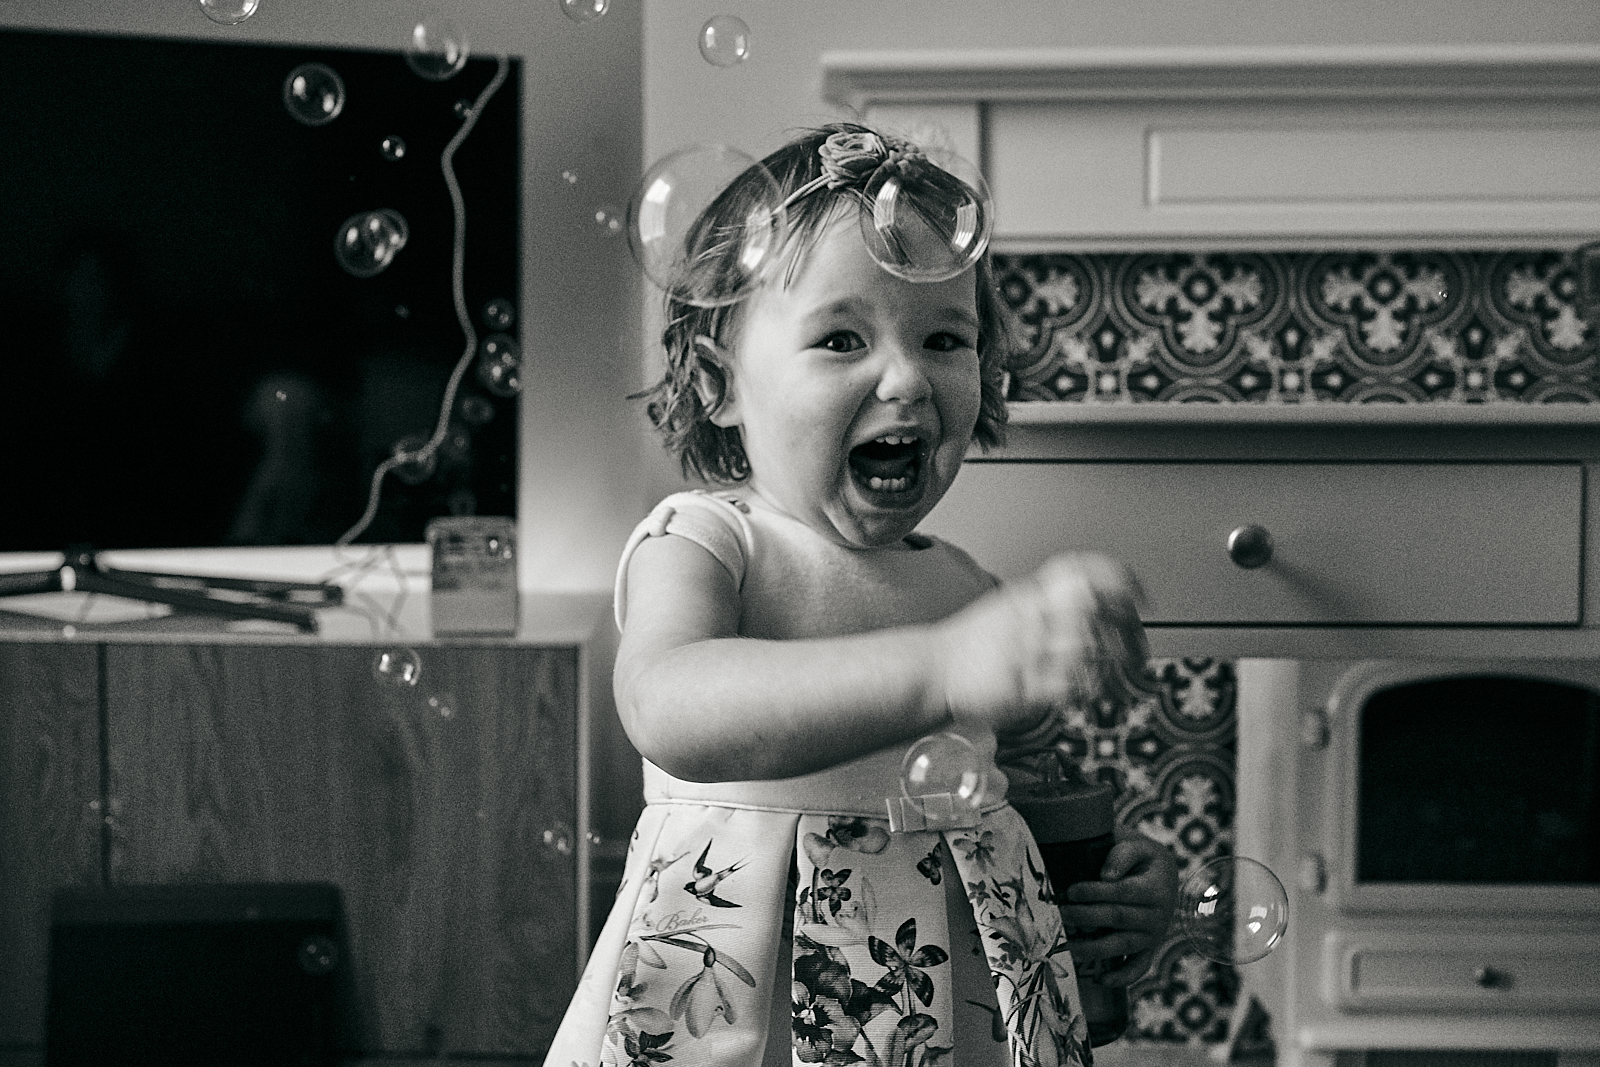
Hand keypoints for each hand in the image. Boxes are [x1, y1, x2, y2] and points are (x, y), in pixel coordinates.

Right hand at [940, 553, 1147, 735]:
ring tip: (1125, 673)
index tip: (1140, 597)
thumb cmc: (973, 645)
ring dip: (1114, 661)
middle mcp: (1030, 616)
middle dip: (1128, 627)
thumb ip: (1048, 600)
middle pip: (1091, 606)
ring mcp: (1027, 650)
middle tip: (1140, 647)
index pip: (1082, 571)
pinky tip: (1097, 691)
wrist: (934, 671)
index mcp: (1030, 594)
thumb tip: (1091, 594)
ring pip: (1088, 646)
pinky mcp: (1025, 686)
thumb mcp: (1011, 606)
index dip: (1119, 580)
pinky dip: (1093, 688)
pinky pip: (1073, 685)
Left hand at [1055, 836, 1177, 985]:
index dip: (1095, 893)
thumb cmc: (1141, 857)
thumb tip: (1106, 876)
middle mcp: (1157, 916)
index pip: (1122, 892)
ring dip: (1093, 949)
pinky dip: (1121, 978)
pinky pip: (1138, 968)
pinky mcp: (1148, 949)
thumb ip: (1122, 855)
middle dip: (1085, 917)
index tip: (1070, 890)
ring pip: (1122, 946)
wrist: (1163, 874)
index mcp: (1155, 889)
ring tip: (1066, 947)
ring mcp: (1153, 936)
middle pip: (1117, 919)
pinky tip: (1099, 980)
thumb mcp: (1137, 846)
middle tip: (1059, 914)